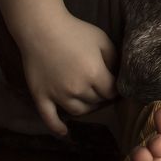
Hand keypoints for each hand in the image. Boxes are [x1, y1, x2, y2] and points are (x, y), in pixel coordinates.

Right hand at [18, 12, 117, 134]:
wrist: (41, 28)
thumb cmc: (75, 31)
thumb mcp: (102, 40)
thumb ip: (114, 58)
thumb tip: (119, 75)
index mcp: (95, 74)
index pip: (112, 92)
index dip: (116, 90)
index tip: (115, 86)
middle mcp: (77, 89)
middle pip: (96, 102)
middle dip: (102, 97)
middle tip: (103, 91)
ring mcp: (58, 95)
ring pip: (78, 111)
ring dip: (87, 108)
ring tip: (89, 101)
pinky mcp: (41, 96)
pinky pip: (49, 118)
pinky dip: (57, 127)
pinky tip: (65, 132)